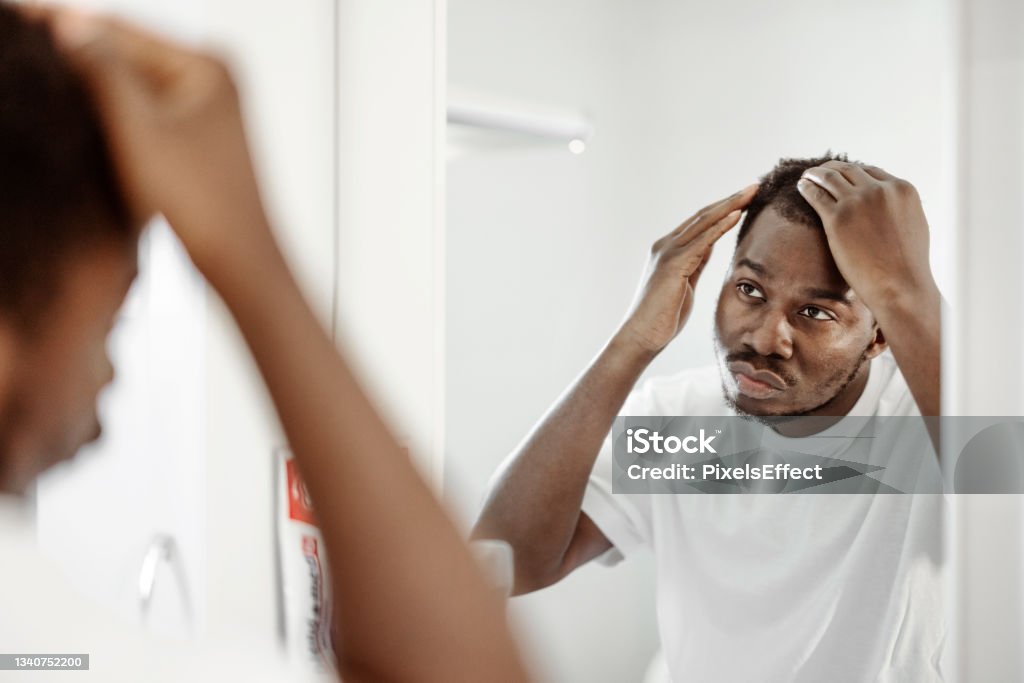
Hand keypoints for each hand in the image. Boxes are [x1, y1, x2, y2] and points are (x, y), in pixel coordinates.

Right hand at [36, 8, 270, 272]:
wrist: (238, 260)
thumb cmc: (197, 201)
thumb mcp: (139, 130)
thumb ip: (103, 72)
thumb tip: (69, 23)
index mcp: (207, 65)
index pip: (120, 29)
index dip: (63, 26)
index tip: (18, 20)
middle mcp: (214, 78)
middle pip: (126, 53)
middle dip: (77, 55)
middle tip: (23, 51)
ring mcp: (209, 107)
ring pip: (132, 84)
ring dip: (90, 84)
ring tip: (41, 84)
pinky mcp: (199, 136)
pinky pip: (144, 111)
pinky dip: (112, 112)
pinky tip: (78, 117)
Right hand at [616, 185, 757, 355]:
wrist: (642, 336)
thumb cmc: (663, 317)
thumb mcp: (685, 283)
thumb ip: (695, 263)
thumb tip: (708, 247)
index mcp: (668, 250)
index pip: (700, 223)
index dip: (723, 209)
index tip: (746, 199)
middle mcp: (665, 245)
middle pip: (703, 215)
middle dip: (730, 200)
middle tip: (754, 186)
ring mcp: (667, 252)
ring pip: (703, 221)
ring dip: (730, 205)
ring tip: (751, 192)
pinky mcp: (673, 264)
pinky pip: (702, 240)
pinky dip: (720, 225)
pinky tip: (736, 214)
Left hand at [797, 161, 936, 310]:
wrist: (899, 285)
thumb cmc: (907, 265)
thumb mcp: (913, 224)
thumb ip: (899, 209)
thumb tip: (889, 206)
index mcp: (902, 189)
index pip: (871, 171)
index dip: (853, 173)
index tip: (842, 175)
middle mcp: (880, 189)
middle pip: (849, 170)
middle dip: (832, 169)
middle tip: (819, 172)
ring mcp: (858, 202)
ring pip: (830, 177)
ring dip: (816, 174)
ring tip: (807, 176)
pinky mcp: (838, 217)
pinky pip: (817, 195)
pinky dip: (807, 188)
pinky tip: (802, 187)